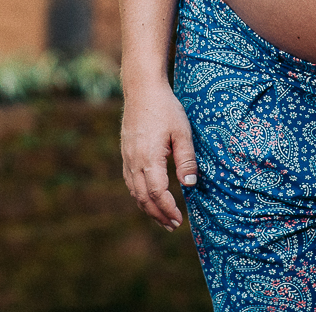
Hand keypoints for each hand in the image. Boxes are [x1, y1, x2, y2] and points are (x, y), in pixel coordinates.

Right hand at [121, 81, 197, 230]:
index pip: (157, 193)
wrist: (142, 88)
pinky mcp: (126, 152)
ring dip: (148, 208)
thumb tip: (189, 185)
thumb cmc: (165, 108)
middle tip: (173, 226)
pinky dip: (140, 195)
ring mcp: (127, 157)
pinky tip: (149, 198)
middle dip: (158, 215)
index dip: (168, 209)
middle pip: (143, 198)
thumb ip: (186, 160)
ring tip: (162, 218)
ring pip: (134, 191)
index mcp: (149, 158)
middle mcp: (134, 161)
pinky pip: (130, 181)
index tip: (179, 220)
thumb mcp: (182, 132)